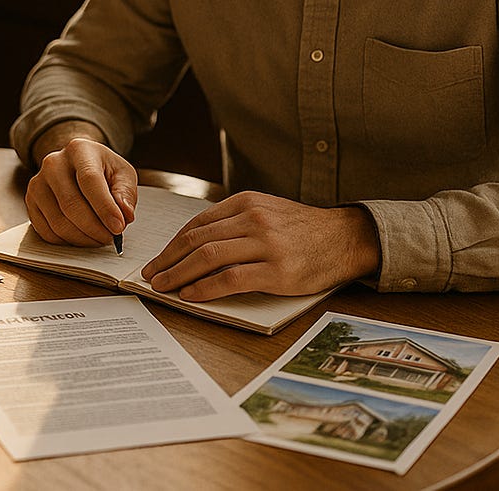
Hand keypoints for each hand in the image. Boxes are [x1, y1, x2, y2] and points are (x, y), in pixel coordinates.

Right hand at [25, 134, 137, 246]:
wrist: (77, 166)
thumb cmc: (102, 170)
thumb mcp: (122, 174)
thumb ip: (126, 193)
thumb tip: (124, 214)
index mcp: (79, 150)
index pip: (89, 180)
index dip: (104, 207)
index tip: (118, 227)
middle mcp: (53, 163)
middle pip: (71, 204)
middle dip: (94, 228)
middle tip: (110, 237)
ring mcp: (38, 183)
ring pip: (58, 222)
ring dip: (82, 238)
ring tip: (99, 238)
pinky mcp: (31, 202)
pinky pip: (46, 231)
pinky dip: (67, 241)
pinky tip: (82, 238)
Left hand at [140, 192, 380, 298]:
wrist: (347, 238)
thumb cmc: (304, 230)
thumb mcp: (267, 211)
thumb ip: (235, 221)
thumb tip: (196, 243)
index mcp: (246, 202)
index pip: (197, 224)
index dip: (172, 244)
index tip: (158, 259)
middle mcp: (252, 219)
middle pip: (196, 240)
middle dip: (168, 260)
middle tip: (151, 276)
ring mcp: (265, 244)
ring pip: (207, 258)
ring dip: (178, 275)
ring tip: (163, 287)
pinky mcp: (277, 270)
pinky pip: (231, 279)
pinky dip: (205, 288)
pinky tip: (191, 295)